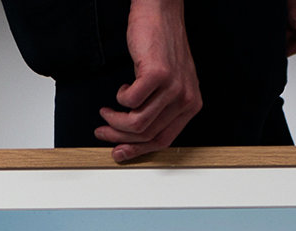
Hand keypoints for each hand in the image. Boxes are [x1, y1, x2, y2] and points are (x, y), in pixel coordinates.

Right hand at [94, 0, 201, 162]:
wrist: (161, 11)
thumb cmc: (162, 45)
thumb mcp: (169, 84)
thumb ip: (160, 110)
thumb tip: (134, 136)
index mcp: (191, 106)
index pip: (163, 141)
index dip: (138, 151)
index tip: (119, 152)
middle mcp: (186, 99)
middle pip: (148, 134)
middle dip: (120, 138)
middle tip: (104, 132)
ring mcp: (173, 87)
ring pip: (138, 122)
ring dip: (116, 120)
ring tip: (106, 113)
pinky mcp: (158, 74)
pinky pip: (131, 101)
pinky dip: (120, 98)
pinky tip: (121, 90)